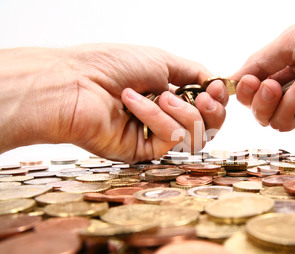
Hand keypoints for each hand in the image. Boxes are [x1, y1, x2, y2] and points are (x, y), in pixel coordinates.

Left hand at [0, 44, 227, 162]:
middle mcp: (166, 117)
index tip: (216, 88)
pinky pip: (170, 140)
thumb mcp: (161, 59)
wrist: (75, 82)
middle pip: (209, 127)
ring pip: (195, 136)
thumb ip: (194, 72)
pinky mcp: (144, 151)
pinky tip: (135, 103)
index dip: (218, 101)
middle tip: (203, 98)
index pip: (208, 108)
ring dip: (183, 112)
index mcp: (171, 95)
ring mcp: (155, 136)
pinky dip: (158, 118)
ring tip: (160, 95)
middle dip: (211, 112)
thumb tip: (218, 83)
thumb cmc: (110, 66)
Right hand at [232, 9, 294, 130]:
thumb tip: (230, 80)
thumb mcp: (293, 41)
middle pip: (260, 111)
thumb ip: (260, 62)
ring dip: (294, 98)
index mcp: (281, 66)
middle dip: (264, 100)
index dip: (244, 91)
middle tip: (275, 86)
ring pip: (280, 120)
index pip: (250, 89)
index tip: (247, 83)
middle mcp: (292, 88)